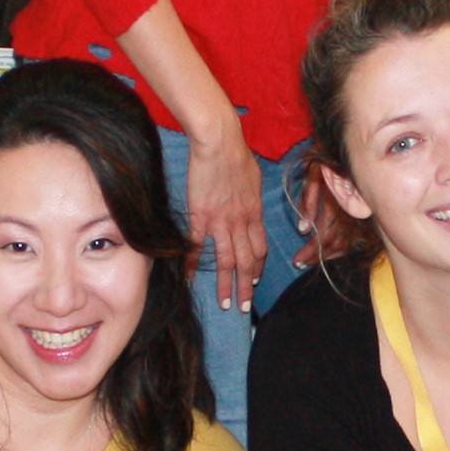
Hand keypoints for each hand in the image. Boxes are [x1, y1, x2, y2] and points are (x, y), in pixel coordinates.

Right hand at [181, 129, 266, 312]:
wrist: (220, 143)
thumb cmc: (237, 155)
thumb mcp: (254, 179)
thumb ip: (253, 198)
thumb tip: (252, 205)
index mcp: (255, 213)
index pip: (260, 249)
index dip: (258, 268)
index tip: (254, 281)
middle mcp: (241, 222)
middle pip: (246, 262)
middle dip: (246, 287)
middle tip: (243, 307)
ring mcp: (220, 222)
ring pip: (226, 261)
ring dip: (225, 284)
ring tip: (225, 303)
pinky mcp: (200, 216)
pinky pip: (197, 246)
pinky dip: (193, 265)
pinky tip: (190, 279)